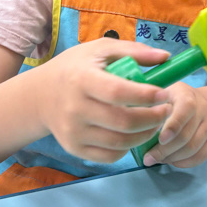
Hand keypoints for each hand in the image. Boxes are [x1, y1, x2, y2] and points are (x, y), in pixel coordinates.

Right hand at [39, 39, 170, 162]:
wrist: (40, 96)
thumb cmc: (76, 68)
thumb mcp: (100, 50)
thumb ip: (134, 51)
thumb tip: (166, 57)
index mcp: (82, 79)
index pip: (117, 92)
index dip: (145, 96)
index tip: (165, 93)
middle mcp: (75, 108)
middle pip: (123, 122)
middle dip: (153, 118)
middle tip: (166, 110)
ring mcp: (73, 132)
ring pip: (120, 143)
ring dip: (145, 134)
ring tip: (155, 122)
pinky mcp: (74, 148)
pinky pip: (110, 156)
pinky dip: (128, 147)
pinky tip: (134, 133)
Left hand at [143, 82, 206, 168]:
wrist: (199, 102)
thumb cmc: (171, 99)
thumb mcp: (160, 95)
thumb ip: (149, 106)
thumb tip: (136, 124)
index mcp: (187, 95)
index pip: (184, 110)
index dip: (173, 127)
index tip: (160, 140)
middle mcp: (203, 108)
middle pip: (186, 136)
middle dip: (165, 150)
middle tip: (149, 158)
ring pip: (193, 148)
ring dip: (172, 158)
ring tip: (158, 159)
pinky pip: (201, 156)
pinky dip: (185, 163)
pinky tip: (172, 161)